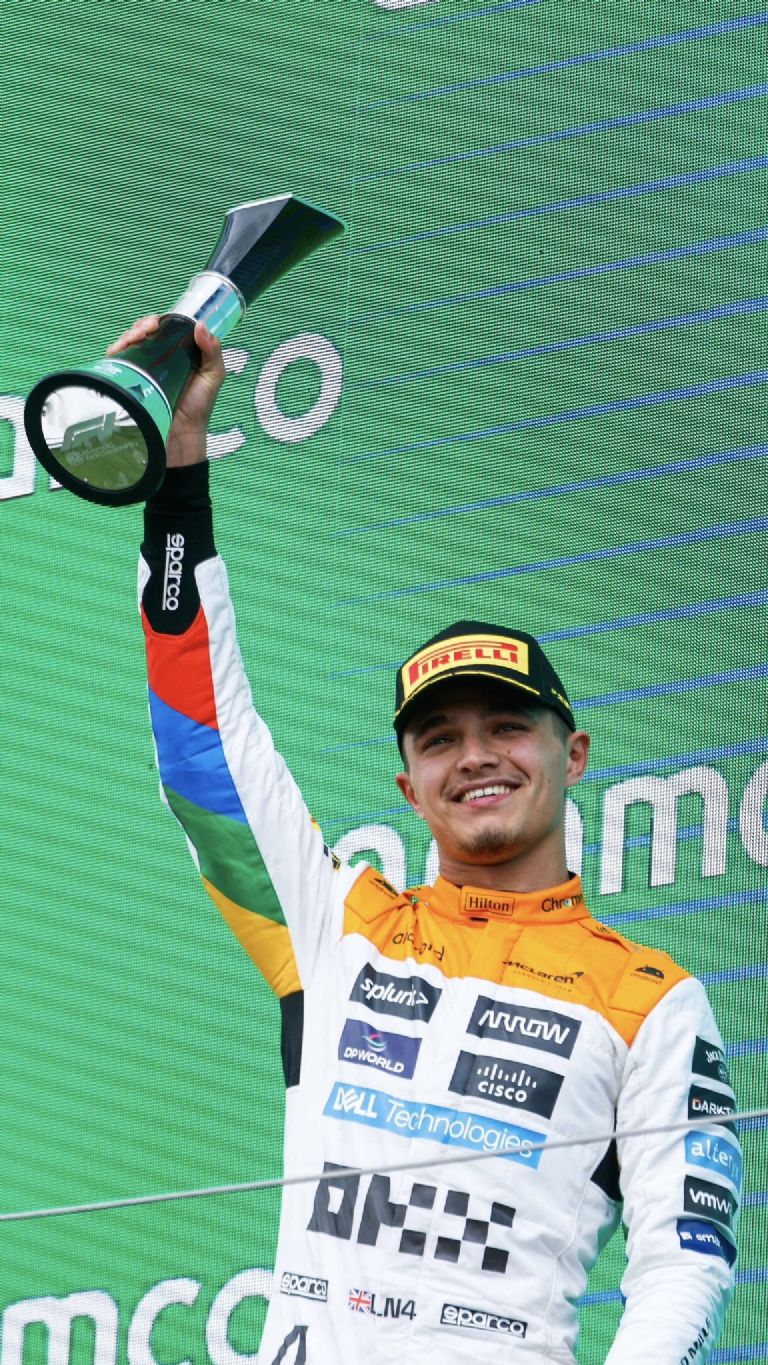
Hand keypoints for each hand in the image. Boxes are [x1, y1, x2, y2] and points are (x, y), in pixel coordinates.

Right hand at [106, 315, 225, 466]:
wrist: (179, 436)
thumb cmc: (198, 409)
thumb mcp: (213, 377)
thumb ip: (212, 352)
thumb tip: (201, 326)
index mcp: (179, 353)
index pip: (165, 328)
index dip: (159, 321)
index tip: (156, 324)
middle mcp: (159, 358)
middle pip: (144, 332)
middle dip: (141, 326)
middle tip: (144, 332)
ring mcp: (143, 370)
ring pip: (130, 343)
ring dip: (128, 336)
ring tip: (131, 340)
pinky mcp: (130, 381)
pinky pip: (118, 362)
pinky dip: (115, 352)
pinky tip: (118, 351)